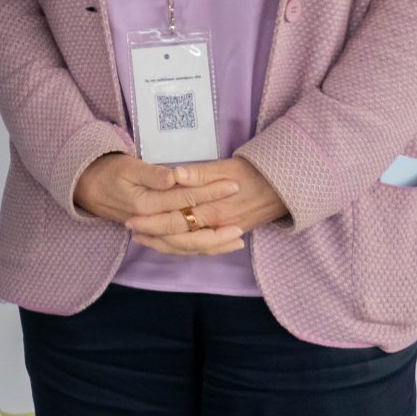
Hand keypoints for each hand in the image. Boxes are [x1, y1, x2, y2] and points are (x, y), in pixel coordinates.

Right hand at [75, 153, 246, 257]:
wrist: (87, 187)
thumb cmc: (109, 172)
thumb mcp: (127, 166)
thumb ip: (152, 174)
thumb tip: (175, 176)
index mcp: (145, 205)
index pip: (184, 199)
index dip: (210, 192)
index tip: (232, 185)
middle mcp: (150, 223)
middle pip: (189, 230)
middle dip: (217, 227)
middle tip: (242, 222)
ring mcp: (152, 232)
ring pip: (185, 245)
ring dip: (212, 244)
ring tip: (238, 239)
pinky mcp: (154, 234)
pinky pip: (179, 247)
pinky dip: (200, 248)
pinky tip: (217, 245)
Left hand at [128, 157, 289, 251]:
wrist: (285, 186)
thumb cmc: (253, 172)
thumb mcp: (226, 167)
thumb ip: (199, 173)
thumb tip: (175, 175)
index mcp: (213, 209)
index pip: (175, 220)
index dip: (151, 221)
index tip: (131, 218)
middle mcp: (217, 226)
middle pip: (179, 238)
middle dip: (153, 235)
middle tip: (132, 230)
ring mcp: (224, 233)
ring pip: (190, 247)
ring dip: (166, 244)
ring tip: (145, 239)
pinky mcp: (231, 234)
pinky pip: (204, 247)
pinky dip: (186, 248)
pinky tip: (171, 244)